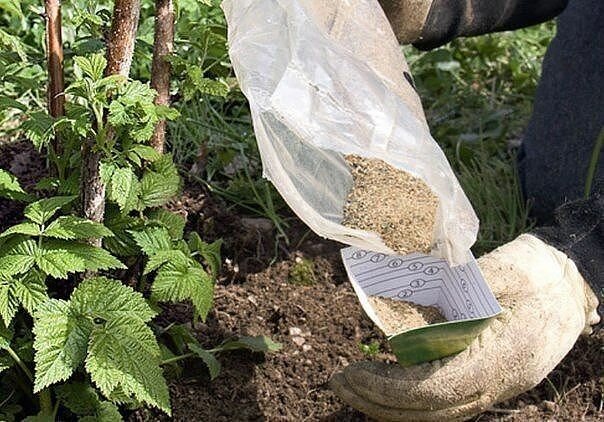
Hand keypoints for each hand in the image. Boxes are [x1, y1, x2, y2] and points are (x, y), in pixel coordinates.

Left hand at [331, 234, 599, 420]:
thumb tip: (409, 302)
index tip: (354, 373)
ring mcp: (498, 386)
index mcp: (503, 358)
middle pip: (431, 409)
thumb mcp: (505, 269)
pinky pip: (447, 400)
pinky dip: (412, 398)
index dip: (390, 388)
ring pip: (438, 412)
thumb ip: (459, 289)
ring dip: (392, 403)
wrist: (577, 282)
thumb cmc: (541, 272)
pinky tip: (388, 382)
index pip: (436, 389)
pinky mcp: (492, 378)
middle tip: (339, 382)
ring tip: (355, 386)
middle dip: (380, 400)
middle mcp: (499, 383)